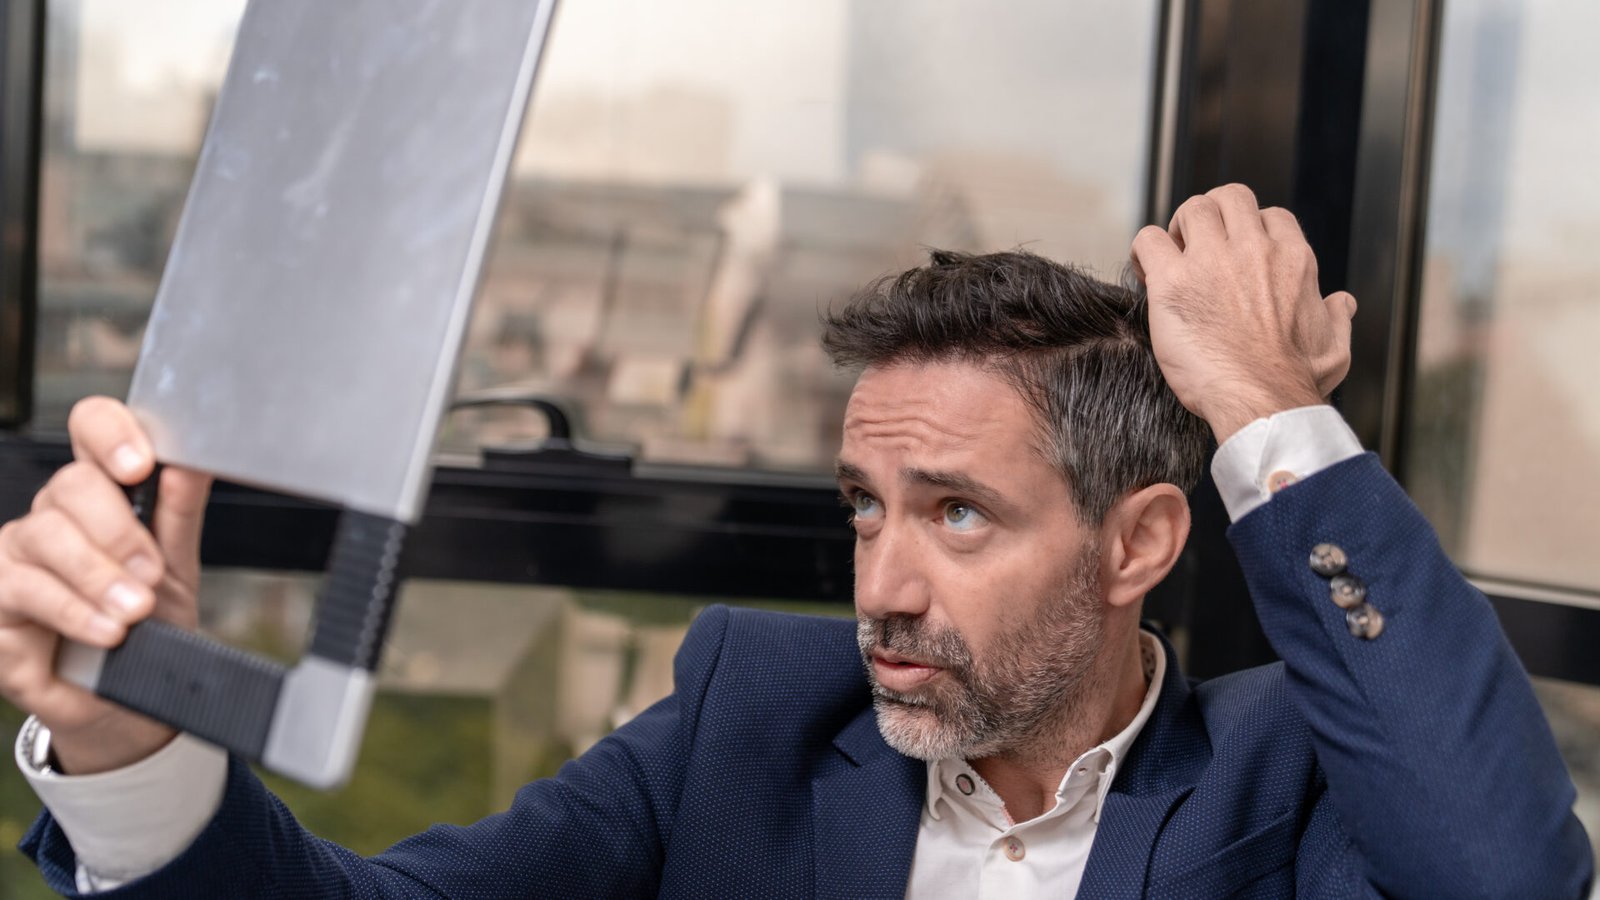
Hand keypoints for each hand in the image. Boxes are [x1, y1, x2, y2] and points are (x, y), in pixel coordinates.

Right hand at [0, 396, 212, 773]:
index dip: (109, 433)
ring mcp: (13, 558)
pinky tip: (104, 632)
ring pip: (44, 536)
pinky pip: (25, 592)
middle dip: (117, 530)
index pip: (89, 430)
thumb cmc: (148, 626)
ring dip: (98, 577)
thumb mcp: (177, 566)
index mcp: (97, 494)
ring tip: (135, 611)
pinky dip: (73, 612)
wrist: (127, 701)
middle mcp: (49, 517)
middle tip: (150, 574)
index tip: (140, 465)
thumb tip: (193, 461)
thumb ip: (179, 512)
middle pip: (69, 485)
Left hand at [1130, 183, 1355, 442]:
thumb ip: (1336, 318)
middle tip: (1200, 245)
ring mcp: (1211, 261)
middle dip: (1214, 214)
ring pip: (1191, 209)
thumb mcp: (1333, 347)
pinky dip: (1144, 250)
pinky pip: (1149, 240)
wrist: (1263, 400)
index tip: (1237, 256)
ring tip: (1173, 256)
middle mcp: (1254, 249)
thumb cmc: (1297, 380)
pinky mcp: (1173, 282)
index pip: (1270, 216)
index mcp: (1293, 258)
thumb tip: (1342, 302)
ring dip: (1179, 228)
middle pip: (1230, 197)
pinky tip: (1147, 272)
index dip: (1250, 232)